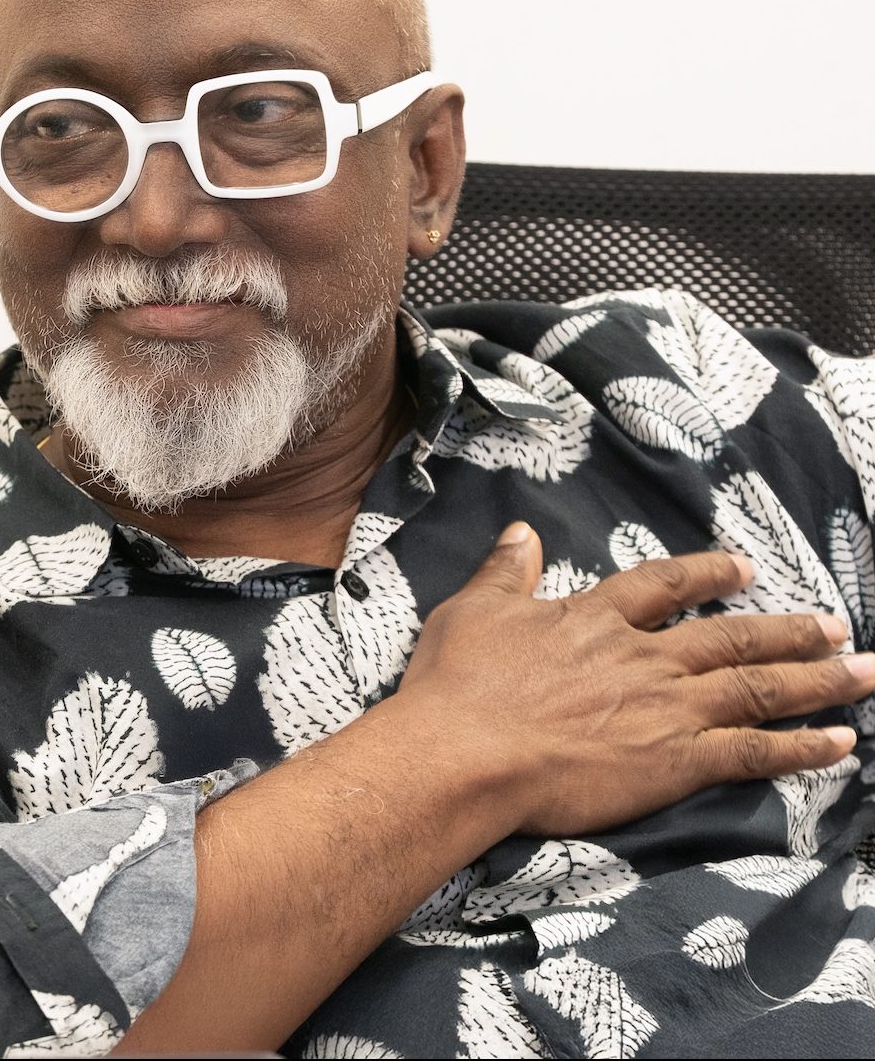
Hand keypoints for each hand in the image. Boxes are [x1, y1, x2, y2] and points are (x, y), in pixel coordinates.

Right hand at [398, 522, 872, 835]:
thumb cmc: (460, 683)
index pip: (665, 586)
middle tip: (836, 625)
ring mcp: (665, 709)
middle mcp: (643, 657)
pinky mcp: (674, 763)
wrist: (465, 752)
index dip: (708, 574)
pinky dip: (801, 747)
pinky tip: (841, 744)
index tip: (744, 569)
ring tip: (864, 672)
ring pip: (757, 688)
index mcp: (596, 618)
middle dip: (790, 630)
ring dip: (817, 679)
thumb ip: (505, 571)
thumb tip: (522, 531)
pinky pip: (752, 752)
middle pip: (732, 636)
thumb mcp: (473, 609)